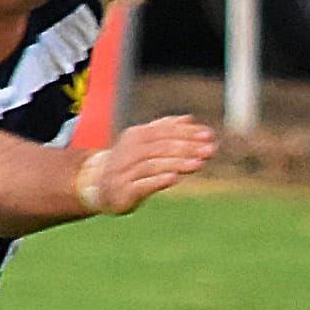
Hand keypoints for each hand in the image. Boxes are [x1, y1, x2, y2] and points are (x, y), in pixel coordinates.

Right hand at [85, 115, 215, 214]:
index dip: (188, 133)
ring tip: (199, 164)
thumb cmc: (129, 163)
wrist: (99, 186)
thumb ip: (165, 130)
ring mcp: (125, 170)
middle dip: (188, 148)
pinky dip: (159, 181)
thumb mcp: (145, 143)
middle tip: (211, 150)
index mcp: (137, 135)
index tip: (209, 135)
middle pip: (162, 147)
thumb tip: (189, 119)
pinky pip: (142, 184)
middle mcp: (129, 150)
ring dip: (178, 164)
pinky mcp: (123, 190)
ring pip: (154, 165)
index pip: (166, 131)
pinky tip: (175, 178)